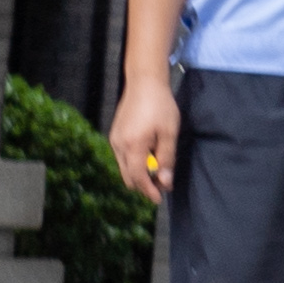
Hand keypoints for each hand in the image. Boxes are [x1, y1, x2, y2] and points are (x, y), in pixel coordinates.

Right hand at [112, 73, 176, 197]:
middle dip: (143, 185)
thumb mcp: (169, 133)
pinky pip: (122, 157)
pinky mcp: (114, 134)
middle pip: (128, 176)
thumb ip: (166, 158)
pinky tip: (147, 160)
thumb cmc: (160, 106)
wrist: (144, 83)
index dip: (148, 190)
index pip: (138, 177)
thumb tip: (165, 181)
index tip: (159, 199)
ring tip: (157, 174)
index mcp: (132, 146)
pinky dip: (133, 164)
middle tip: (161, 188)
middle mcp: (118, 146)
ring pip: (124, 167)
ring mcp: (114, 140)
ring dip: (138, 174)